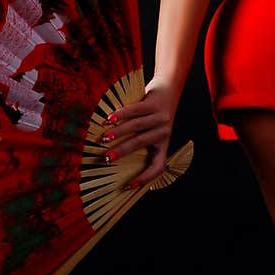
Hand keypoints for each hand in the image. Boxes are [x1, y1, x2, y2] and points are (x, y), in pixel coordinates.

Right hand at [102, 75, 179, 190]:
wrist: (170, 88)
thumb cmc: (154, 115)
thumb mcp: (152, 131)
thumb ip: (139, 141)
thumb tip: (112, 157)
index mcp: (163, 144)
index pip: (158, 166)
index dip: (145, 178)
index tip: (128, 186)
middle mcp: (164, 132)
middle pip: (141, 143)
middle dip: (122, 152)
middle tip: (107, 158)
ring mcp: (160, 117)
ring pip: (136, 126)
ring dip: (119, 132)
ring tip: (105, 137)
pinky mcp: (154, 103)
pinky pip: (135, 110)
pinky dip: (121, 115)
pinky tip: (109, 119)